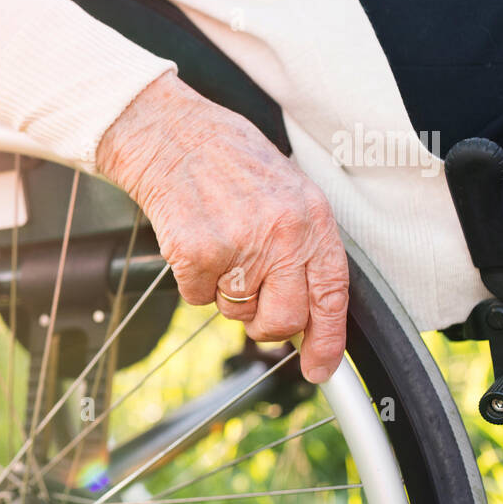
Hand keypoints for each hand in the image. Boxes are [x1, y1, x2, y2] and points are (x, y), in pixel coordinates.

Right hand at [96, 73, 347, 383]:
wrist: (171, 136)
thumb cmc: (227, 161)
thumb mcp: (285, 193)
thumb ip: (301, 246)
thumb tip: (307, 309)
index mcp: (311, 218)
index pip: (331, 295)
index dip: (327, 341)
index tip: (319, 367)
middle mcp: (281, 234)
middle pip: (283, 319)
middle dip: (265, 324)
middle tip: (250, 305)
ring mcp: (239, 246)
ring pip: (235, 311)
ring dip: (223, 293)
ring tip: (218, 247)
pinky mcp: (197, 254)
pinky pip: (195, 297)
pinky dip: (190, 280)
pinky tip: (192, 242)